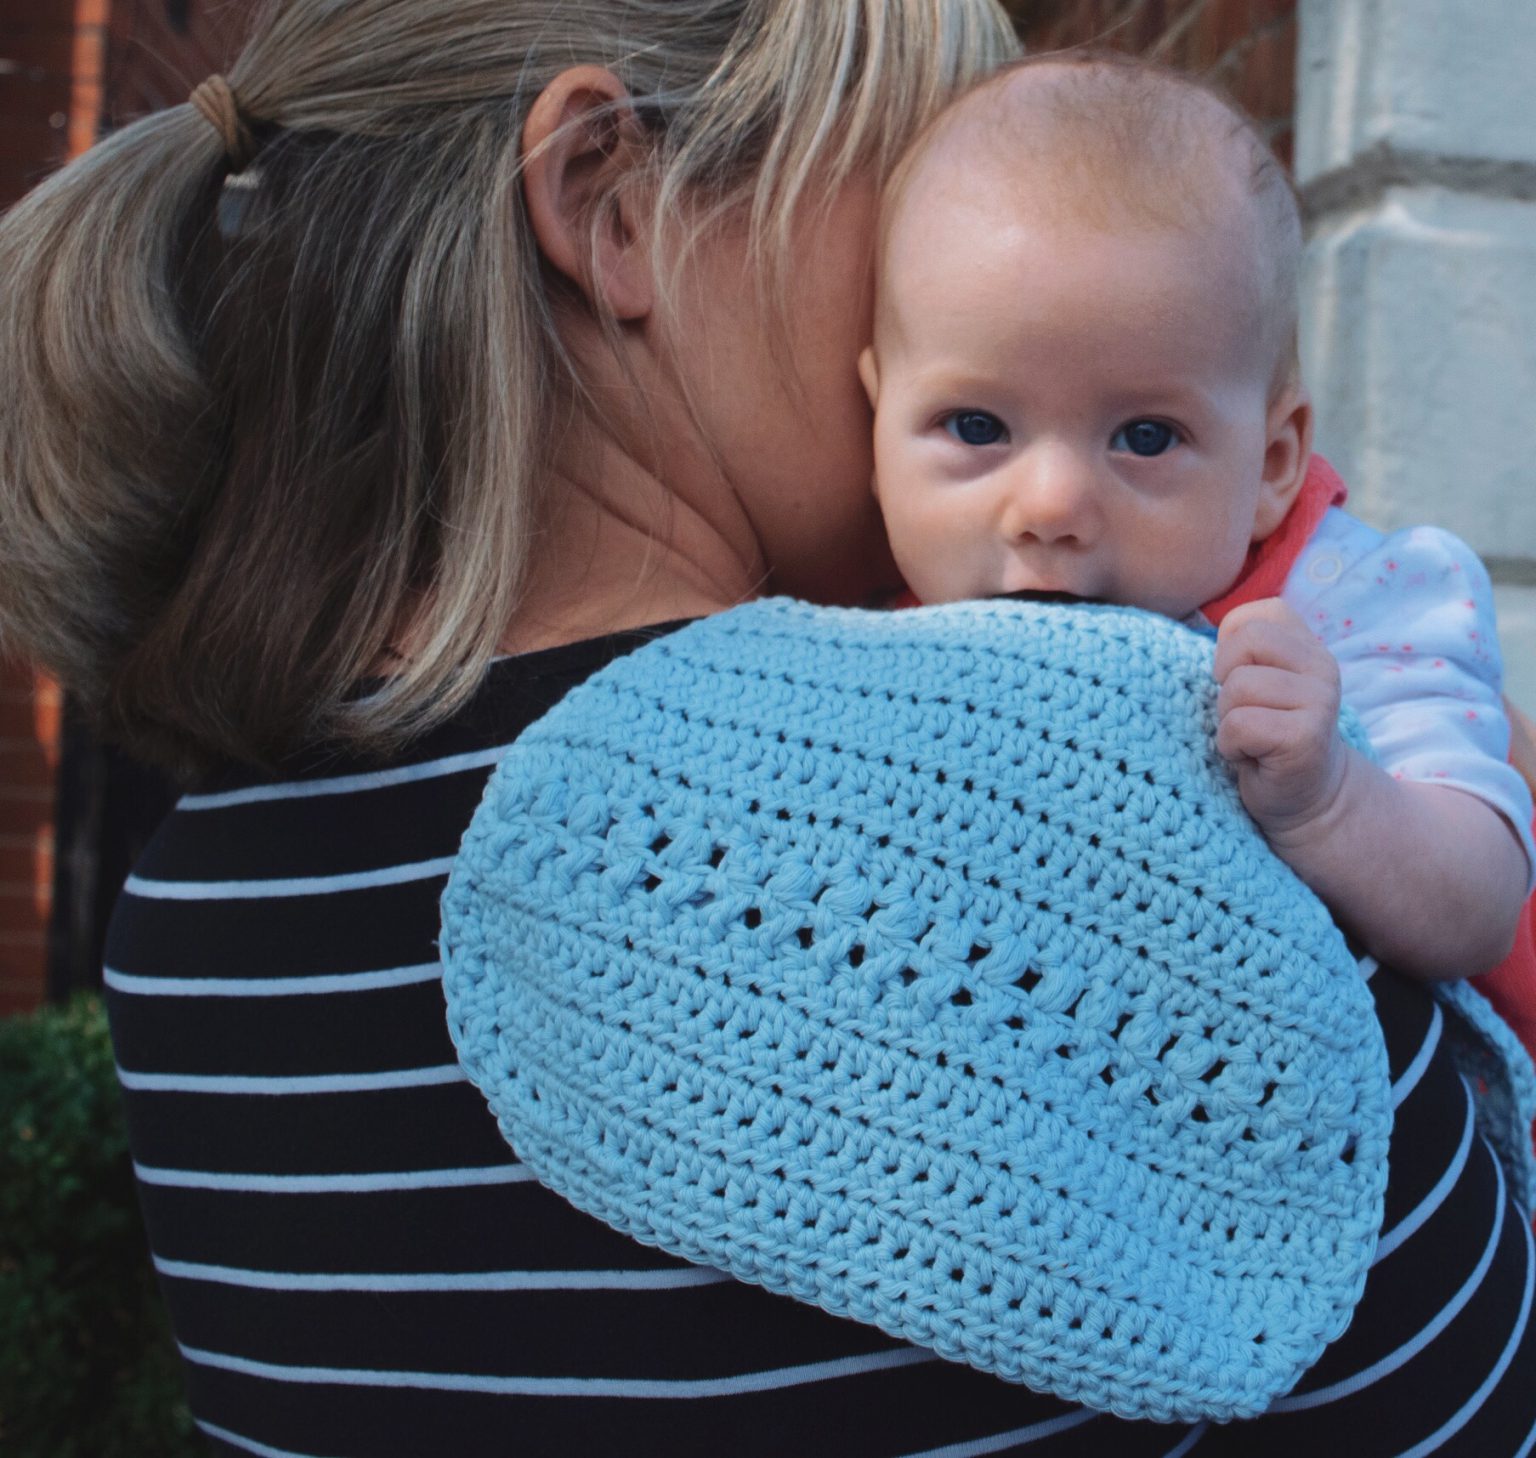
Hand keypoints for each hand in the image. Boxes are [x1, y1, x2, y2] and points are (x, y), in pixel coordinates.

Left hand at [1214, 598, 1347, 839]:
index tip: (1239, 679)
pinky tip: (1251, 757)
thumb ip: (1241, 649)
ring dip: (1228, 719)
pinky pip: (1239, 725)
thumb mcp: (1257, 682)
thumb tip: (1207, 626)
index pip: (1254, 614)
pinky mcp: (1305, 736)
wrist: (1307, 797)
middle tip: (1242, 713)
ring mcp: (1319, 700)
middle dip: (1225, 682)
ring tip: (1249, 738)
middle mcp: (1321, 666)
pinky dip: (1231, 745)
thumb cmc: (1266, 736)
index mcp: (1307, 646)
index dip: (1228, 646)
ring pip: (1238, 687)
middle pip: (1243, 643)